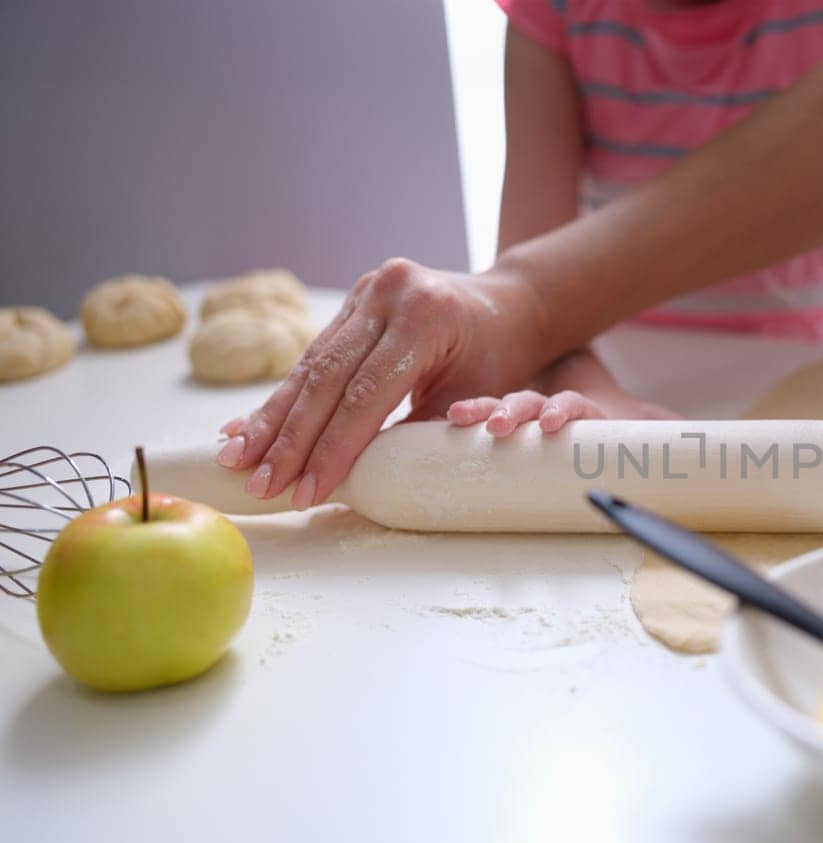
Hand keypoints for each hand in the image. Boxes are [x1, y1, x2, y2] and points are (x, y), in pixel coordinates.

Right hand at [214, 258, 548, 508]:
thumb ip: (416, 432)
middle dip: (289, 438)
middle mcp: (387, 294)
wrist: (510, 304)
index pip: (365, 392)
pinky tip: (249, 427)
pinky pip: (312, 356)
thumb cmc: (499, 358)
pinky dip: (284, 397)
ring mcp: (365, 293)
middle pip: (326, 377)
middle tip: (260, 483)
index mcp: (425, 316)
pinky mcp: (351, 302)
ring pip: (309, 365)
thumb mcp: (472, 397)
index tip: (306, 491)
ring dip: (271, 418)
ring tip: (235, 460)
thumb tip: (356, 478)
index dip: (333, 447)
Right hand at [447, 349, 679, 434]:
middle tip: (502, 425)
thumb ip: (667, 428)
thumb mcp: (645, 427)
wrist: (599, 417)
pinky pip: (480, 419)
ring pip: (503, 408)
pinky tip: (440, 423)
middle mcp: (550, 408)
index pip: (573, 404)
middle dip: (515, 411)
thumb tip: (692, 434)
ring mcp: (526, 415)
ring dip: (485, 412)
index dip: (563, 411)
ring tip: (462, 418)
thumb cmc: (618, 427)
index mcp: (585, 408)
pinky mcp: (506, 427)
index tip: (553, 422)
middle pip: (531, 403)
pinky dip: (461, 420)